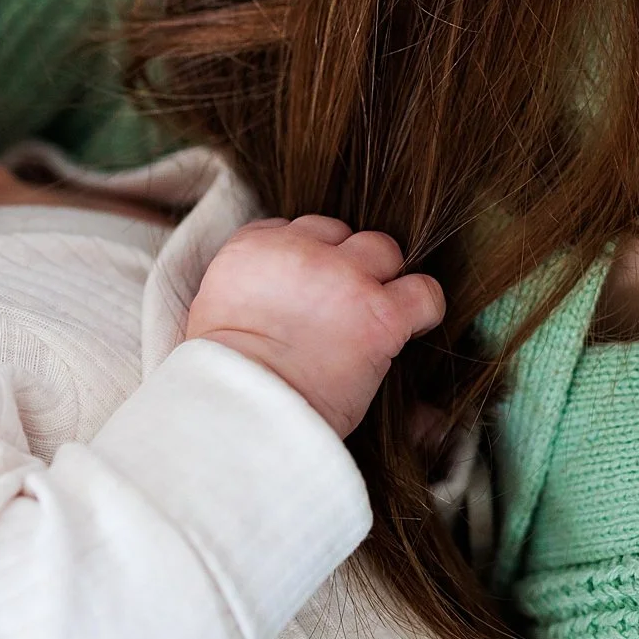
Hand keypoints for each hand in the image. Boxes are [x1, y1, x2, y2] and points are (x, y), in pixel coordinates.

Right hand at [185, 216, 445, 435]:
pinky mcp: (380, 314)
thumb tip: (272, 298)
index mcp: (251, 248)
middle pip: (339, 231)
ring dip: (383, 279)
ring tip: (374, 316)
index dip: (308, 260)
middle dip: (344, 263)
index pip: (295, 228)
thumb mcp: (214, 313)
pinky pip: (424, 292)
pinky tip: (409, 330)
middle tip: (339, 307)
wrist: (241, 410)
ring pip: (383, 250)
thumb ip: (248, 286)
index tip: (306, 293)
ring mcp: (344, 277)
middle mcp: (299, 250)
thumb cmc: (223, 379)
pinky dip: (424, 309)